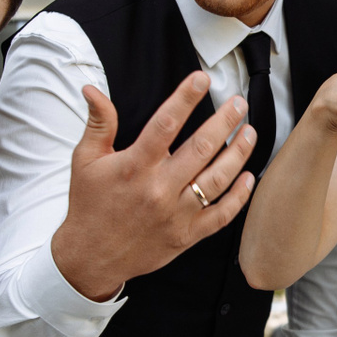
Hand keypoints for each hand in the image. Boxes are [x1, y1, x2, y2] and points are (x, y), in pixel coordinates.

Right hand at [51, 72, 259, 301]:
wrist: (90, 257)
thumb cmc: (89, 205)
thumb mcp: (86, 161)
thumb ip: (98, 123)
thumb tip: (93, 90)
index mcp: (134, 167)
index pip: (165, 124)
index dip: (185, 98)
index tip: (202, 79)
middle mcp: (158, 189)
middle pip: (202, 148)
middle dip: (225, 121)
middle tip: (239, 104)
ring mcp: (175, 214)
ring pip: (217, 179)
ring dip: (239, 153)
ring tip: (250, 133)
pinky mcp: (186, 236)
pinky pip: (220, 215)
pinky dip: (238, 196)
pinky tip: (248, 177)